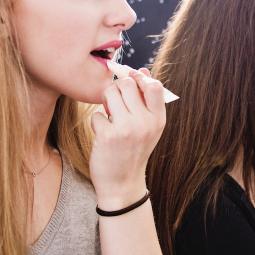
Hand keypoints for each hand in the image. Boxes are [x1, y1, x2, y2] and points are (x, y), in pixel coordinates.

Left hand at [89, 67, 165, 210]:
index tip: (131, 84)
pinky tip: (102, 134)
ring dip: (105, 101)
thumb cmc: (134, 151)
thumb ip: (146, 100)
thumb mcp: (148, 127)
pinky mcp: (107, 136)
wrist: (122, 184)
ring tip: (108, 115)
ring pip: (110, 93)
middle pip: (127, 84)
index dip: (139, 79)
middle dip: (117, 88)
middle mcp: (145, 123)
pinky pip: (96, 114)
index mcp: (158, 119)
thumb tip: (141, 70)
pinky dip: (96, 122)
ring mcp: (126, 129)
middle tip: (114, 101)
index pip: (154, 85)